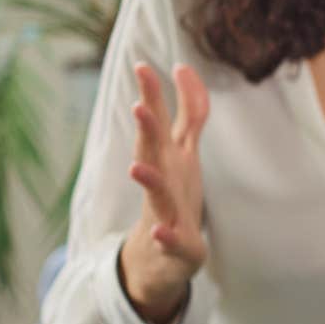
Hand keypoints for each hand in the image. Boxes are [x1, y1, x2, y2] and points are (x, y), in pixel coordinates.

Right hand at [118, 63, 209, 323]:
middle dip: (147, 130)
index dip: (158, 95)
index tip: (142, 65)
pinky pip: (168, 238)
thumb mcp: (184, 152)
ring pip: (156, 193)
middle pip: (154, 152)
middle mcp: (162, 180)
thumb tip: (184, 70)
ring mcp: (165, 211)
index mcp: (169, 158)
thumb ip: (189, 114)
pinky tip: (159, 233)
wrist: (163, 258)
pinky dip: (164, 235)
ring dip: (147, 180)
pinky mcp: (173, 242)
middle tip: (138, 105)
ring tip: (135, 168)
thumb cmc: (174, 196)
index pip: (166, 121)